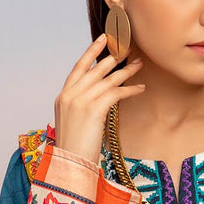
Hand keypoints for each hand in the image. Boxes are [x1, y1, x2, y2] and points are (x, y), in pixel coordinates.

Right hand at [53, 34, 144, 163]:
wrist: (70, 164)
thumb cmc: (73, 149)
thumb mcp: (72, 124)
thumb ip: (80, 108)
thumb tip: (97, 102)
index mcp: (63, 97)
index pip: (78, 69)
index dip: (91, 52)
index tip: (102, 39)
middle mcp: (70, 95)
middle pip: (95, 70)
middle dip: (114, 58)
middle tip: (129, 48)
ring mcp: (80, 101)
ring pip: (107, 79)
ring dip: (126, 71)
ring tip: (139, 64)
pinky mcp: (93, 109)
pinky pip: (115, 93)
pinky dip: (129, 89)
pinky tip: (140, 88)